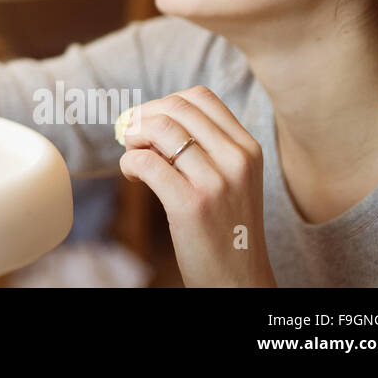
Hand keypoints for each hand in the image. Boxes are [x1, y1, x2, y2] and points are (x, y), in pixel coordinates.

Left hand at [119, 85, 277, 286]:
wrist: (240, 280)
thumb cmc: (226, 226)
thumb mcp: (232, 179)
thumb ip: (206, 146)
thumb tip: (151, 117)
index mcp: (248, 148)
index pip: (200, 97)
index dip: (164, 103)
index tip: (148, 120)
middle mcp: (237, 160)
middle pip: (176, 107)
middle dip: (143, 115)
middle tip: (130, 134)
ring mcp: (216, 182)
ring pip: (159, 129)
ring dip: (134, 136)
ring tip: (133, 154)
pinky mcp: (191, 205)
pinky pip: (146, 162)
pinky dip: (129, 163)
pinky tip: (133, 175)